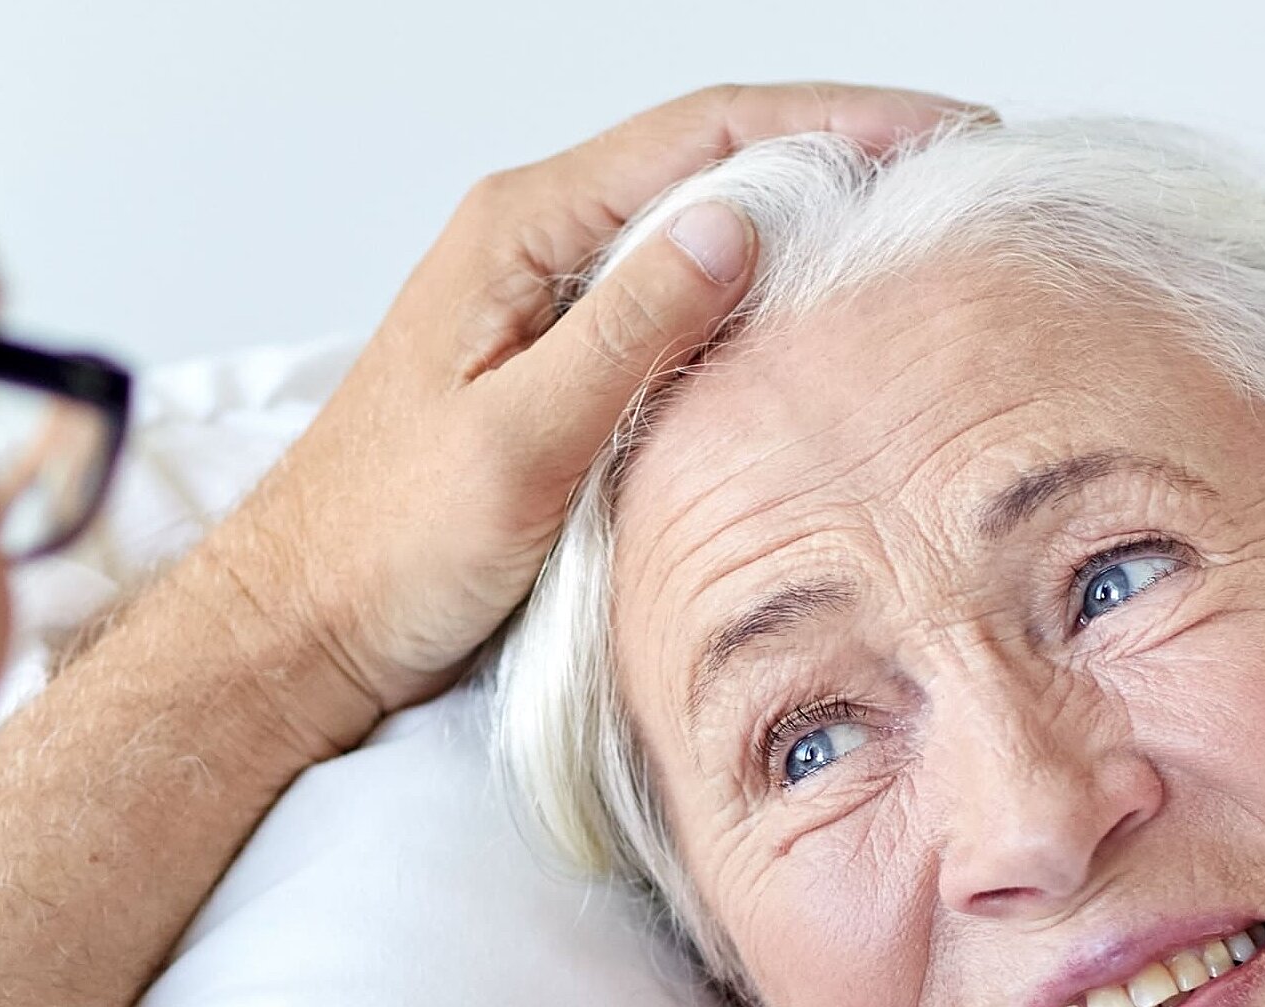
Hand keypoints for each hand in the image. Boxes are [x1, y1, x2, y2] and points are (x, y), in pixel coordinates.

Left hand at [183, 83, 977, 734]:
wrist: (302, 629)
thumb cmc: (382, 548)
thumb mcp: (519, 443)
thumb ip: (629, 330)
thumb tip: (738, 224)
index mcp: (521, 231)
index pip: (709, 132)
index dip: (838, 119)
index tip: (943, 132)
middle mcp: (536, 243)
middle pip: (717, 157)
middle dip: (844, 152)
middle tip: (962, 175)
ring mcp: (549, 299)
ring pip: (704, 224)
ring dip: (810, 216)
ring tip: (920, 231)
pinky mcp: (561, 360)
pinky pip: (680, 296)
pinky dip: (762, 289)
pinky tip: (824, 317)